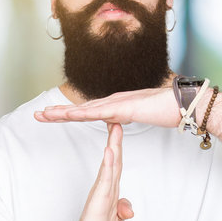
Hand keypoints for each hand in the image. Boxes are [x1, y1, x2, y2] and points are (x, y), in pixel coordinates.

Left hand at [35, 88, 179, 126]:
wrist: (183, 103)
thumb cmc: (168, 109)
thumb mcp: (143, 115)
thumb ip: (128, 116)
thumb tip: (118, 120)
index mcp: (118, 104)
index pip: (89, 110)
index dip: (70, 113)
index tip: (53, 116)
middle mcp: (115, 101)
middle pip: (81, 108)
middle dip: (59, 112)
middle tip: (37, 115)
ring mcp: (119, 103)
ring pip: (85, 109)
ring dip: (63, 112)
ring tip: (44, 115)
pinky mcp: (124, 108)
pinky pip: (99, 112)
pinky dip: (81, 114)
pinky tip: (68, 116)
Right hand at [53, 124, 132, 220]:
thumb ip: (121, 211)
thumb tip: (128, 208)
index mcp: (109, 193)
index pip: (117, 166)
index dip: (119, 148)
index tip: (119, 130)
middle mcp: (105, 191)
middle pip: (113, 161)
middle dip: (115, 140)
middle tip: (116, 119)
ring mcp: (101, 195)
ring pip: (110, 166)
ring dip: (113, 146)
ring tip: (114, 126)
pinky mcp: (98, 203)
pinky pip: (106, 180)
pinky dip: (109, 165)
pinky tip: (110, 151)